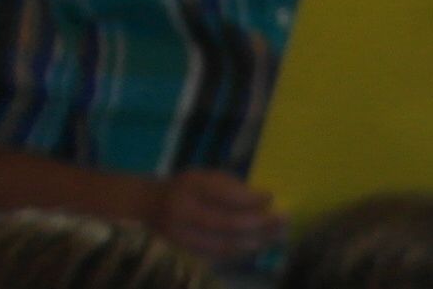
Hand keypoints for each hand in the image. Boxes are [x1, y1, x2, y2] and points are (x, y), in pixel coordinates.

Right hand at [148, 169, 281, 264]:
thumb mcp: (206, 176)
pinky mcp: (182, 252)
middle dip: (260, 223)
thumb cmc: (187, 187)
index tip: (271, 197)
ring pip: (224, 244)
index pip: (225, 194)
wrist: (149, 206)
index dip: (251, 199)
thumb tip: (264, 202)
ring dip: (255, 242)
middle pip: (227, 223)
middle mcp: (182, 212)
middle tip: (283, 220)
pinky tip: (258, 245)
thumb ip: (231, 186)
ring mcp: (180, 236)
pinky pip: (217, 256)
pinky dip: (241, 252)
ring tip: (277, 236)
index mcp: (190, 187)